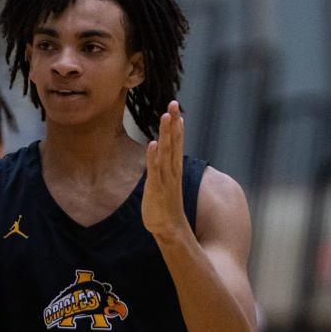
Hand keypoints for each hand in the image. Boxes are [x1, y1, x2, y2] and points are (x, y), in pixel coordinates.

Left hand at [141, 101, 189, 240]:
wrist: (169, 228)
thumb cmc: (165, 204)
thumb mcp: (164, 181)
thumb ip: (164, 166)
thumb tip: (161, 151)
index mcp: (174, 167)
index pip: (177, 141)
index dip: (176, 123)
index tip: (175, 106)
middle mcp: (172, 170)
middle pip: (174, 141)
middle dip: (174, 122)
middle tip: (174, 103)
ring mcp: (165, 178)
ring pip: (167, 152)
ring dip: (166, 134)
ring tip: (165, 116)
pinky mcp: (156, 188)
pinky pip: (155, 170)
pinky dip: (154, 157)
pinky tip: (153, 144)